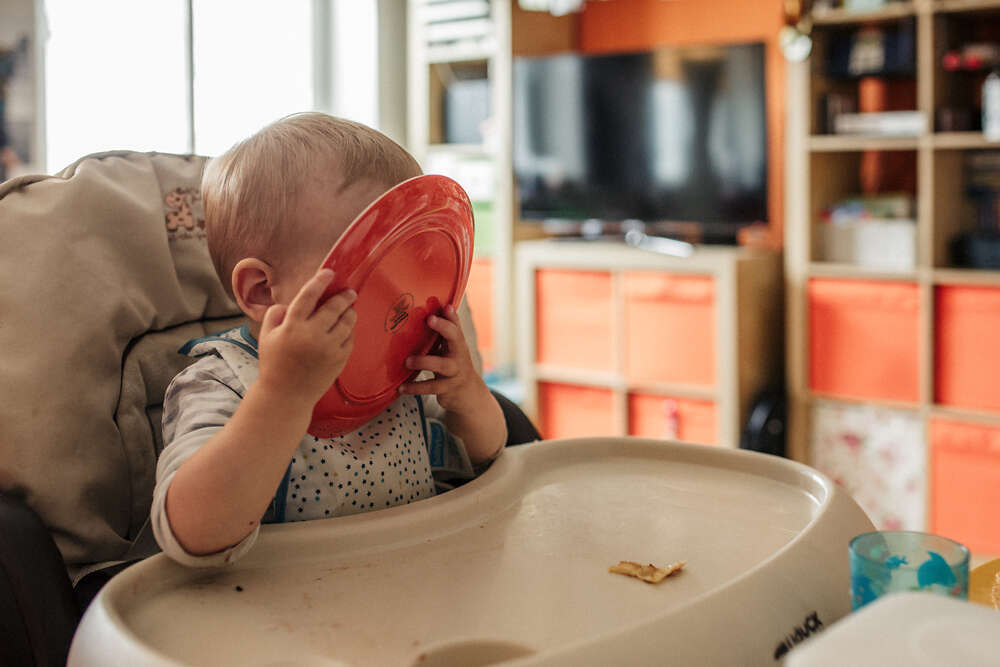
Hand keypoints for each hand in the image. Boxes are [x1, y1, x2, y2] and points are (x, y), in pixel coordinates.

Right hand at [257, 269, 356, 404]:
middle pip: (334, 307)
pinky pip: (350, 339)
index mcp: (292, 326)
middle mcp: (313, 335)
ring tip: (350, 308)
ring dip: (350, 312)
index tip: (329, 273)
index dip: (320, 281)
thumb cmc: (274, 364)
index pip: (309, 296)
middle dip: (344, 296)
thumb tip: (288, 305)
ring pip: (347, 322)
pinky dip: (349, 331)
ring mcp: (329, 348)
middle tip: (349, 291)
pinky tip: (346, 329)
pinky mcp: (339, 359)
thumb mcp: (266, 337)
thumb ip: (275, 316)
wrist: (286, 396)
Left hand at [399, 304, 489, 414]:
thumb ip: (444, 330)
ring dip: (424, 361)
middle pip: (456, 338)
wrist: (467, 392)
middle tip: (430, 319)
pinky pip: (431, 387)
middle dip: (444, 327)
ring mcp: (455, 372)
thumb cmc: (454, 364)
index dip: (451, 316)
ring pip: (442, 365)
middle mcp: (459, 355)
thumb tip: (435, 305)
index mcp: (458, 343)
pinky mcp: (447, 388)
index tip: (445, 306)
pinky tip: (402, 388)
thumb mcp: (451, 348)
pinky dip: (415, 388)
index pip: (456, 324)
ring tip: (408, 361)